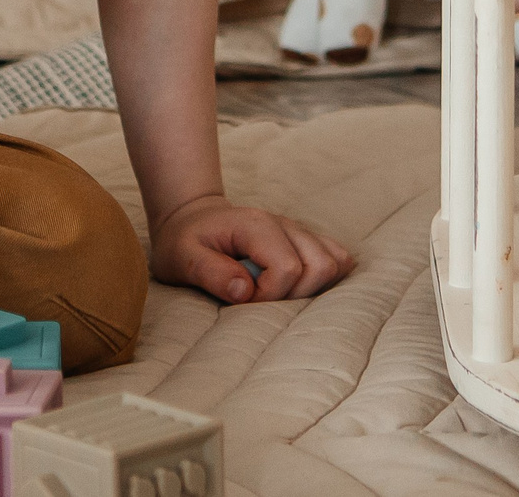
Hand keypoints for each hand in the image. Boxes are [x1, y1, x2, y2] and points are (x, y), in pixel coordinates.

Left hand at [151, 194, 353, 303]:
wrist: (193, 218)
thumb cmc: (185, 241)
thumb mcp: (182, 258)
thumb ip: (211, 273)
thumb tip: (245, 291)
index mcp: (256, 225)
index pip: (288, 268)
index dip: (269, 295)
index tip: (243, 299)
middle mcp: (284, 224)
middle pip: (320, 266)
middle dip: (295, 296)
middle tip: (261, 299)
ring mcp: (298, 231)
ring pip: (335, 262)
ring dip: (312, 289)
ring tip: (276, 293)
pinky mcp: (305, 240)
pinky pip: (337, 258)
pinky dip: (325, 279)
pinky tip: (296, 288)